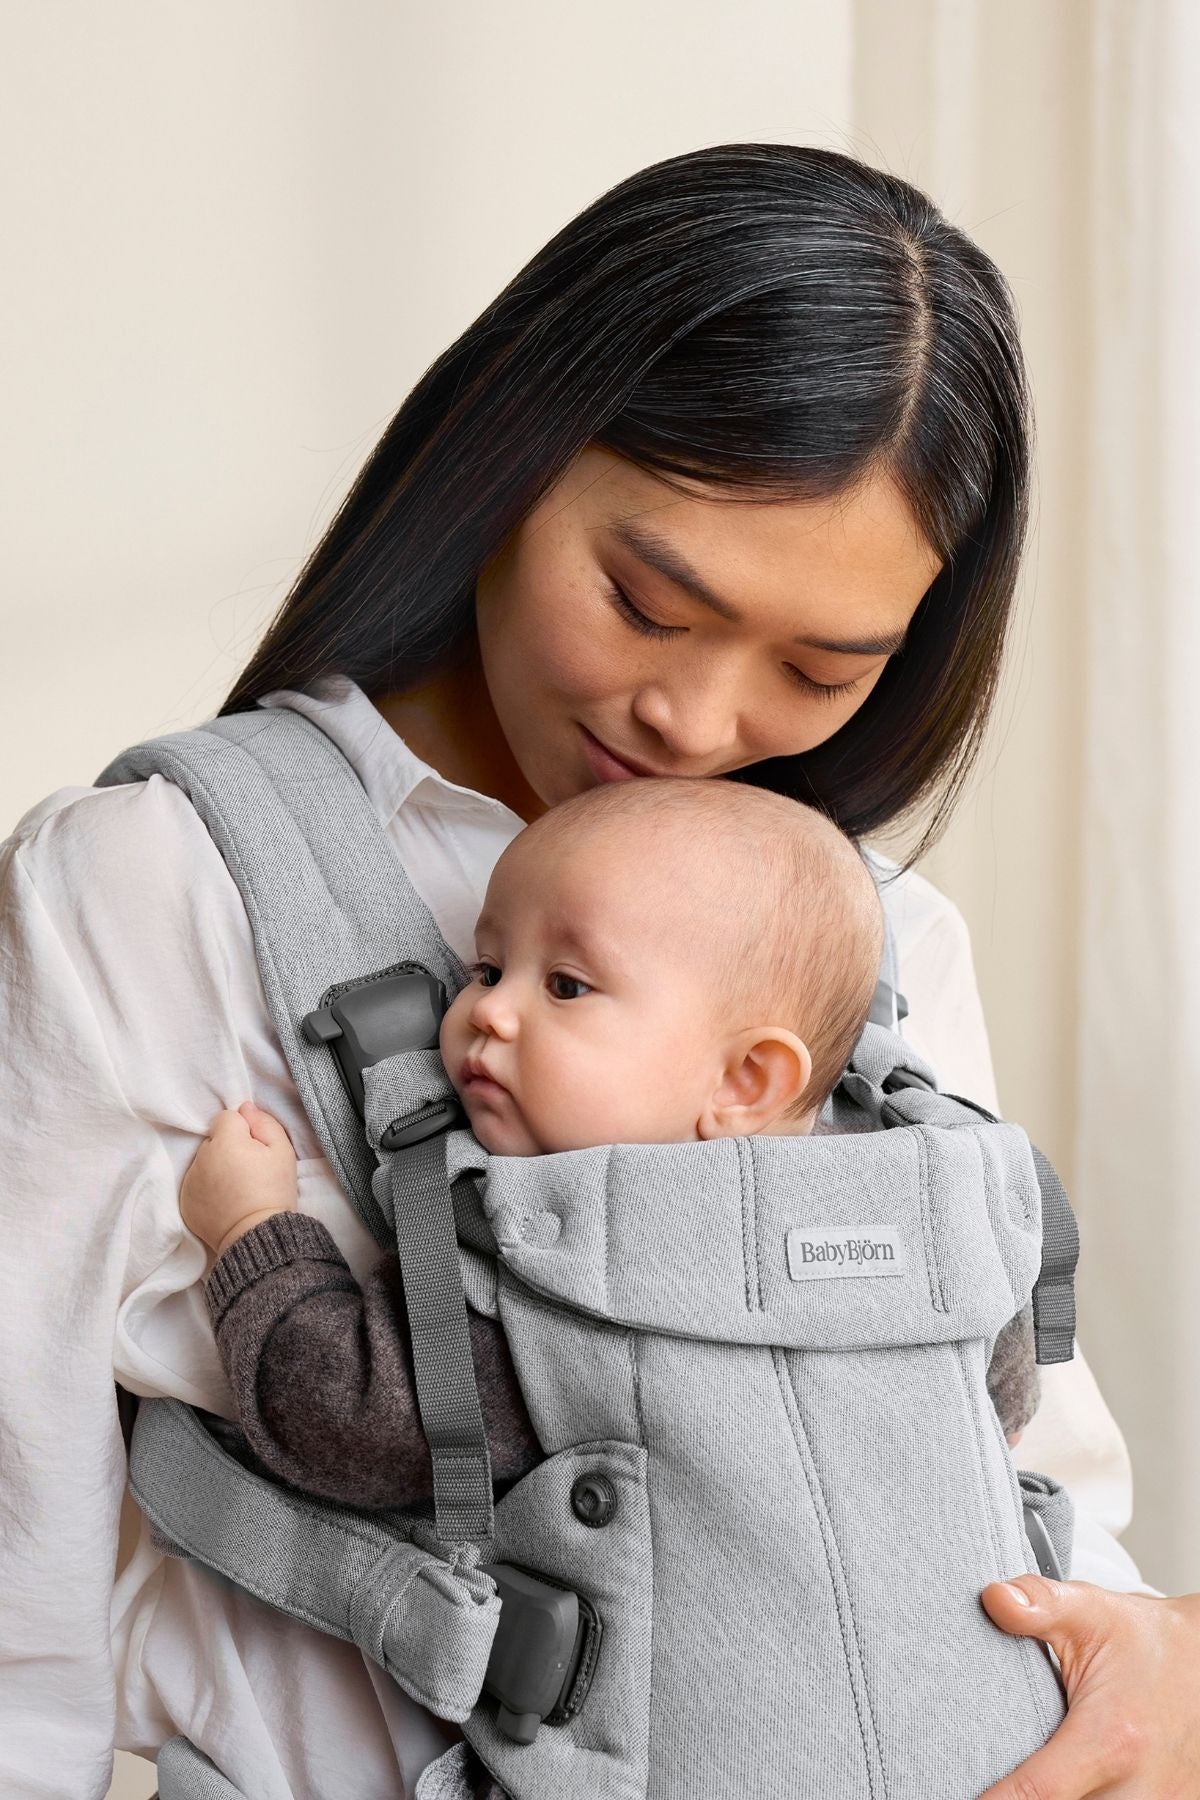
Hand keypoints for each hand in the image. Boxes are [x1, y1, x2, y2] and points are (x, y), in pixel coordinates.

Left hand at [180, 1100, 297, 1258]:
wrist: (258, 1236)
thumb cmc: (274, 1191)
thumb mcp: (283, 1152)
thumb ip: (264, 1123)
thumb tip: (245, 1108)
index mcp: (226, 1142)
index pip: (226, 1118)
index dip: (243, 1130)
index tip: (254, 1149)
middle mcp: (202, 1158)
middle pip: (213, 1140)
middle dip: (228, 1148)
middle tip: (248, 1170)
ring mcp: (190, 1181)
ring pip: (203, 1161)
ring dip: (216, 1167)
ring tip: (236, 1188)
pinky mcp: (184, 1201)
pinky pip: (195, 1183)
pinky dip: (207, 1188)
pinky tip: (225, 1200)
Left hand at [978, 1575, 1199, 1795]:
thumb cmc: (1147, 1640)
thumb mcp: (1091, 1612)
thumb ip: (1039, 1604)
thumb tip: (993, 1597)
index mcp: (1111, 1739)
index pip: (1038, 1794)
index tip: (968, 1796)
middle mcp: (1139, 1788)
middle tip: (990, 1779)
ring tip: (1025, 1780)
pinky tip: (1068, 1785)